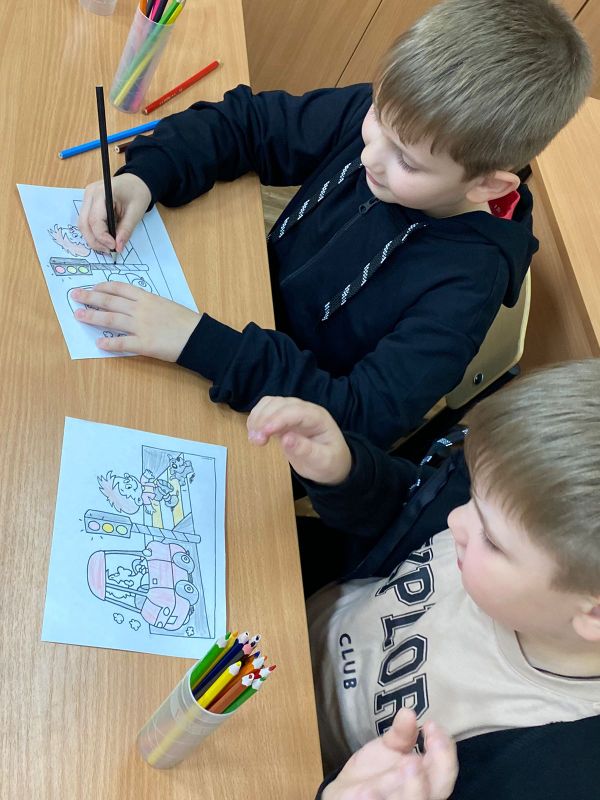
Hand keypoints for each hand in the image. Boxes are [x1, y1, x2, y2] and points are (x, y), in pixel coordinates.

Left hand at [71, 282, 200, 360]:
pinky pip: (122, 343)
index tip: (93, 286)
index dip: (104, 286)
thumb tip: (134, 307)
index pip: (120, 288)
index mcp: (148, 298)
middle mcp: (141, 310)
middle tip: (75, 296)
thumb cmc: (187, 321)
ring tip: (79, 316)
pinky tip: (99, 344)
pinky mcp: (144, 344)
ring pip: (111, 320)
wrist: (199, 336)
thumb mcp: (167, 305)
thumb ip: (150, 305)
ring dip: (93, 317)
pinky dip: (109, 344)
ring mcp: (141, 327)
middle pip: (110, 301)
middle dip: (90, 297)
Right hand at [78, 173, 150, 253]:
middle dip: (95, 240)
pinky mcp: (88, 203)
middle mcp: (90, 193)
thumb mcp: (136, 212)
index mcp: (103, 192)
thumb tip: (118, 247)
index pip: (95, 219)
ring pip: (82, 223)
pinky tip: (105, 238)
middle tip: (109, 250)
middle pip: (84, 223)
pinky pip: (86, 221)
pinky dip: (94, 232)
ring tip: (108, 246)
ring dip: (93, 238)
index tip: (113, 247)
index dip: (102, 237)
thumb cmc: (137, 193)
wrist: (136, 181)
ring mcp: (87, 197)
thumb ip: (126, 230)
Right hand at [247, 396, 351, 484]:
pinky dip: (256, 419)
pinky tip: (254, 434)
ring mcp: (293, 412)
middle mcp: (305, 410)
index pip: (296, 411)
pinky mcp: (282, 418)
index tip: (264, 432)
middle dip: (264, 419)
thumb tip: (286, 440)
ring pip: (270, 404)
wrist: (331, 464)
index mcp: (318, 418)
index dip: (278, 419)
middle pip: (280, 404)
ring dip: (257, 418)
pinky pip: (266, 410)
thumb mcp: (323, 461)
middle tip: (257, 441)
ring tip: (254, 439)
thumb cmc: (330, 462)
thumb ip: (306, 450)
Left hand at [323, 710, 457, 799]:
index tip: (431, 725)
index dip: (445, 750)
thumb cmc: (377, 771)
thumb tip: (408, 712)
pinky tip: (367, 791)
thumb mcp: (390, 747)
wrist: (349, 790)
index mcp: (427, 779)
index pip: (446, 769)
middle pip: (439, 790)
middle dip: (438, 769)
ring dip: (414, 787)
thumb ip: (401, 733)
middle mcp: (420, 796)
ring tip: (408, 764)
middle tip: (425, 746)